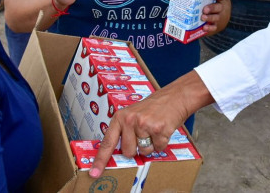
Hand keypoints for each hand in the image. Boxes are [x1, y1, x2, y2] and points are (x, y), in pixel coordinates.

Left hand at [90, 71, 212, 176]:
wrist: (174, 97)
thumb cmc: (153, 107)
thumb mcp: (132, 114)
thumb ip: (123, 131)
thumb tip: (117, 153)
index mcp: (120, 117)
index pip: (107, 142)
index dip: (100, 160)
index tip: (94, 173)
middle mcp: (130, 120)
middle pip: (128, 152)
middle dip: (137, 148)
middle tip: (144, 133)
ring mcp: (144, 125)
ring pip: (144, 152)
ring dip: (151, 145)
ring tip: (154, 130)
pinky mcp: (158, 129)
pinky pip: (158, 148)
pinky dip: (162, 143)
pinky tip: (163, 129)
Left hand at [201, 0, 229, 35]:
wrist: (221, 18)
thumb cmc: (215, 1)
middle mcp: (222, 8)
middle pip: (219, 8)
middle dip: (212, 8)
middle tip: (205, 9)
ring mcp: (220, 17)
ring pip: (216, 18)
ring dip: (210, 18)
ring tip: (203, 17)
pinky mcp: (216, 26)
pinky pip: (214, 28)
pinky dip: (210, 28)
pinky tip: (204, 28)